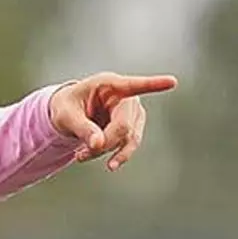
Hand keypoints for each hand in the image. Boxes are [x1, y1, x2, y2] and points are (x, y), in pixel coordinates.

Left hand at [49, 72, 177, 171]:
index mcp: (109, 84)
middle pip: (125, 125)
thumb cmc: (66, 107)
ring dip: (106, 152)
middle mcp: (126, 97)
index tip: (172, 81)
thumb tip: (99, 145)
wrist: (68, 113)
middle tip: (80, 154)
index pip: (133, 85)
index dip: (153, 85)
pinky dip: (110, 154)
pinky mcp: (132, 127)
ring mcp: (132, 112)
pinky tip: (87, 157)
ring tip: (80, 157)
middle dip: (105, 143)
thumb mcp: (65, 116)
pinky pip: (127, 145)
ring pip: (128, 138)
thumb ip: (82, 128)